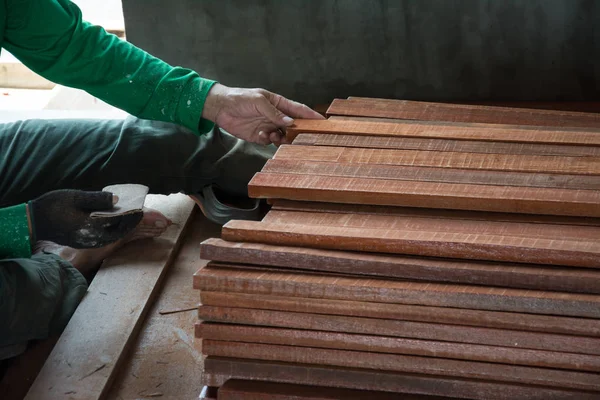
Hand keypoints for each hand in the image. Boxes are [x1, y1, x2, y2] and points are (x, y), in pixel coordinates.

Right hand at [27, 190, 142, 248]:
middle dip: (136, 225)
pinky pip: (107, 236)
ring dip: (127, 227)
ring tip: (140, 219)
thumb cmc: (53, 207)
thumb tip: (117, 199)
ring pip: (115, 235)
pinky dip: (117, 229)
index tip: (144, 209)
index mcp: (94, 227)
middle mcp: (95, 238)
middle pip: (122, 232)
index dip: (135, 217)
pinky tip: (120, 221)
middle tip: (151, 217)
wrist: (34, 222)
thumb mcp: (75, 197)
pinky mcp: (86, 241)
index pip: (122, 223)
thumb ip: (97, 199)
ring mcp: (91, 242)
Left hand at [202, 83, 324, 144]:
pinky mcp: (259, 135)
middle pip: (293, 126)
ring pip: (283, 136)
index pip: (299, 110)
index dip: (311, 116)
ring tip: (273, 134)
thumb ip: (274, 113)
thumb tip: (289, 122)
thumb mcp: (258, 101)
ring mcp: (268, 126)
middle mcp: (275, 116)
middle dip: (298, 132)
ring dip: (281, 137)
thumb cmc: (239, 98)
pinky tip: (261, 134)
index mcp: (278, 103)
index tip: (323, 122)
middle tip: (299, 137)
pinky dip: (268, 139)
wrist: (220, 108)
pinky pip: (270, 141)